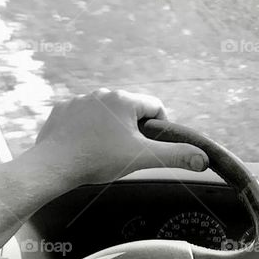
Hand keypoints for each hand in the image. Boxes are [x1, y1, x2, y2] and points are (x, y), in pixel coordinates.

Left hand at [28, 89, 208, 187]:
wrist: (54, 165)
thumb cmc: (98, 160)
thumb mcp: (142, 158)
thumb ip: (175, 156)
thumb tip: (203, 158)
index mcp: (124, 100)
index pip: (154, 107)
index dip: (160, 127)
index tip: (153, 145)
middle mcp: (101, 93)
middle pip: (129, 110)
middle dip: (133, 130)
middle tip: (128, 153)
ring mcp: (78, 101)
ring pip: (104, 114)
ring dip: (110, 129)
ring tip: (105, 152)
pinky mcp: (61, 111)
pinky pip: (81, 118)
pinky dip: (86, 131)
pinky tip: (84, 147)